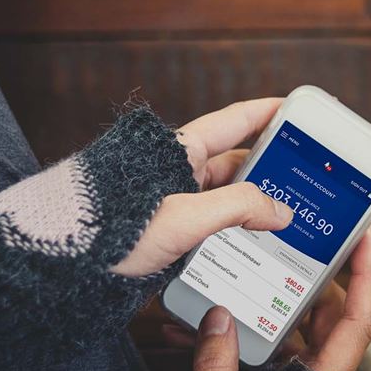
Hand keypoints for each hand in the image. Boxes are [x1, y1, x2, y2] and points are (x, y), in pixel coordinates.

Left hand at [113, 99, 293, 276]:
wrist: (62, 261)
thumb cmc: (109, 228)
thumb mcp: (182, 217)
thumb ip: (237, 208)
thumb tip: (280, 211)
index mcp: (182, 150)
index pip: (236, 121)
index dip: (268, 112)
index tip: (297, 109)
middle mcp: (179, 169)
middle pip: (238, 162)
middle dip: (272, 169)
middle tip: (307, 178)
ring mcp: (175, 198)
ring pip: (228, 196)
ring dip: (256, 206)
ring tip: (290, 217)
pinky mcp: (169, 227)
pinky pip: (214, 222)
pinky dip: (237, 229)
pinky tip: (256, 244)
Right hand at [191, 227, 370, 370]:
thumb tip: (217, 316)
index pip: (359, 321)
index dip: (367, 275)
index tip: (365, 234)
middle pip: (328, 315)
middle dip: (307, 276)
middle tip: (286, 242)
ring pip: (299, 330)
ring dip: (273, 303)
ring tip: (240, 273)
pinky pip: (275, 354)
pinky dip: (250, 338)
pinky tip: (208, 329)